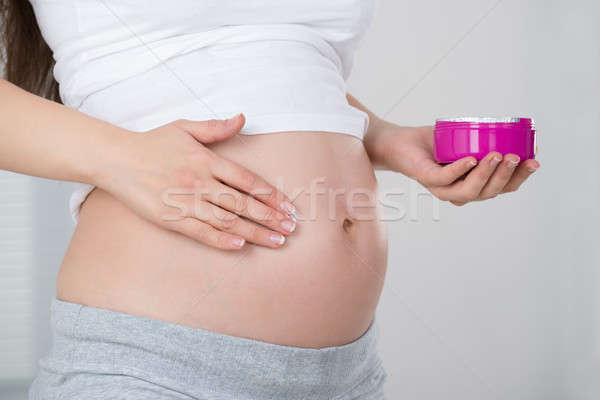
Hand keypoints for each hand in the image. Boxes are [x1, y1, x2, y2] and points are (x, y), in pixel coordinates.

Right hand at [98, 114, 297, 249]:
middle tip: (291, 229)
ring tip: (277, 241)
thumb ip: (216, 127)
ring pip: (227, 220)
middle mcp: (200, 181)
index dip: (271, 195)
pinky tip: (241, 245)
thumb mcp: (185, 127)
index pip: (248, 180)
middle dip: (270, 217)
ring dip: (255, 232)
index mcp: (207, 159)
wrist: (116, 159)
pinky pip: (200, 232)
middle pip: (243, 203)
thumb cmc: (153, 143)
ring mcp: (185, 201)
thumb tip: (242, 118)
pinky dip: (222, 240)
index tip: (289, 207)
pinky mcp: (170, 218)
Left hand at [366, 122, 539, 204]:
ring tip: (498, 155)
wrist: (399, 142)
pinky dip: (460, 170)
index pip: (502, 188)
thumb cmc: (433, 143)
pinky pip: (445, 179)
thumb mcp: (465, 140)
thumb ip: (486, 140)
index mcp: (472, 185)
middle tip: (517, 156)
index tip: (535, 160)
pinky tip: (471, 158)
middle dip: (507, 176)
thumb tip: (516, 128)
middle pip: (489, 192)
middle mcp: (458, 192)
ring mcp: (441, 188)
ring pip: (469, 191)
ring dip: (486, 174)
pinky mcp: (425, 178)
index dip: (520, 177)